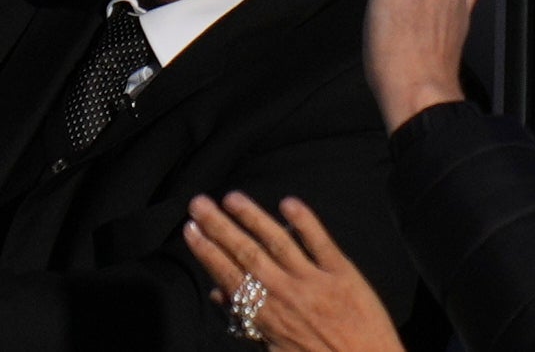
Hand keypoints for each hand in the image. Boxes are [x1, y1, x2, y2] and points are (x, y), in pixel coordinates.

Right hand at [183, 195, 407, 351]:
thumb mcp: (276, 351)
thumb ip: (250, 323)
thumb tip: (220, 295)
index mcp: (268, 317)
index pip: (230, 277)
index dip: (208, 252)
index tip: (190, 230)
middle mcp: (287, 294)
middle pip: (247, 253)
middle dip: (220, 227)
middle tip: (198, 202)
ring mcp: (315, 281)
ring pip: (277, 241)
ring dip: (252, 217)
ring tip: (232, 197)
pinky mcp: (343, 273)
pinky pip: (320, 241)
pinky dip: (304, 220)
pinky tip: (288, 202)